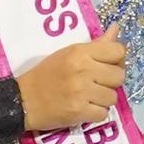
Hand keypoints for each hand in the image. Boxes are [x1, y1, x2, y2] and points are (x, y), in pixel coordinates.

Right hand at [16, 37, 130, 132]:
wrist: (24, 99)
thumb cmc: (46, 74)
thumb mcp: (68, 53)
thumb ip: (96, 44)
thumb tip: (116, 29)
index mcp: (80, 52)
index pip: (118, 51)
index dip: (116, 60)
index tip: (107, 66)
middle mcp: (83, 70)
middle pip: (119, 76)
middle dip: (111, 82)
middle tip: (97, 84)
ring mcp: (81, 92)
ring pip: (113, 97)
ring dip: (103, 100)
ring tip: (89, 97)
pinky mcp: (79, 112)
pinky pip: (103, 114)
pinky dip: (95, 113)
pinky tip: (84, 108)